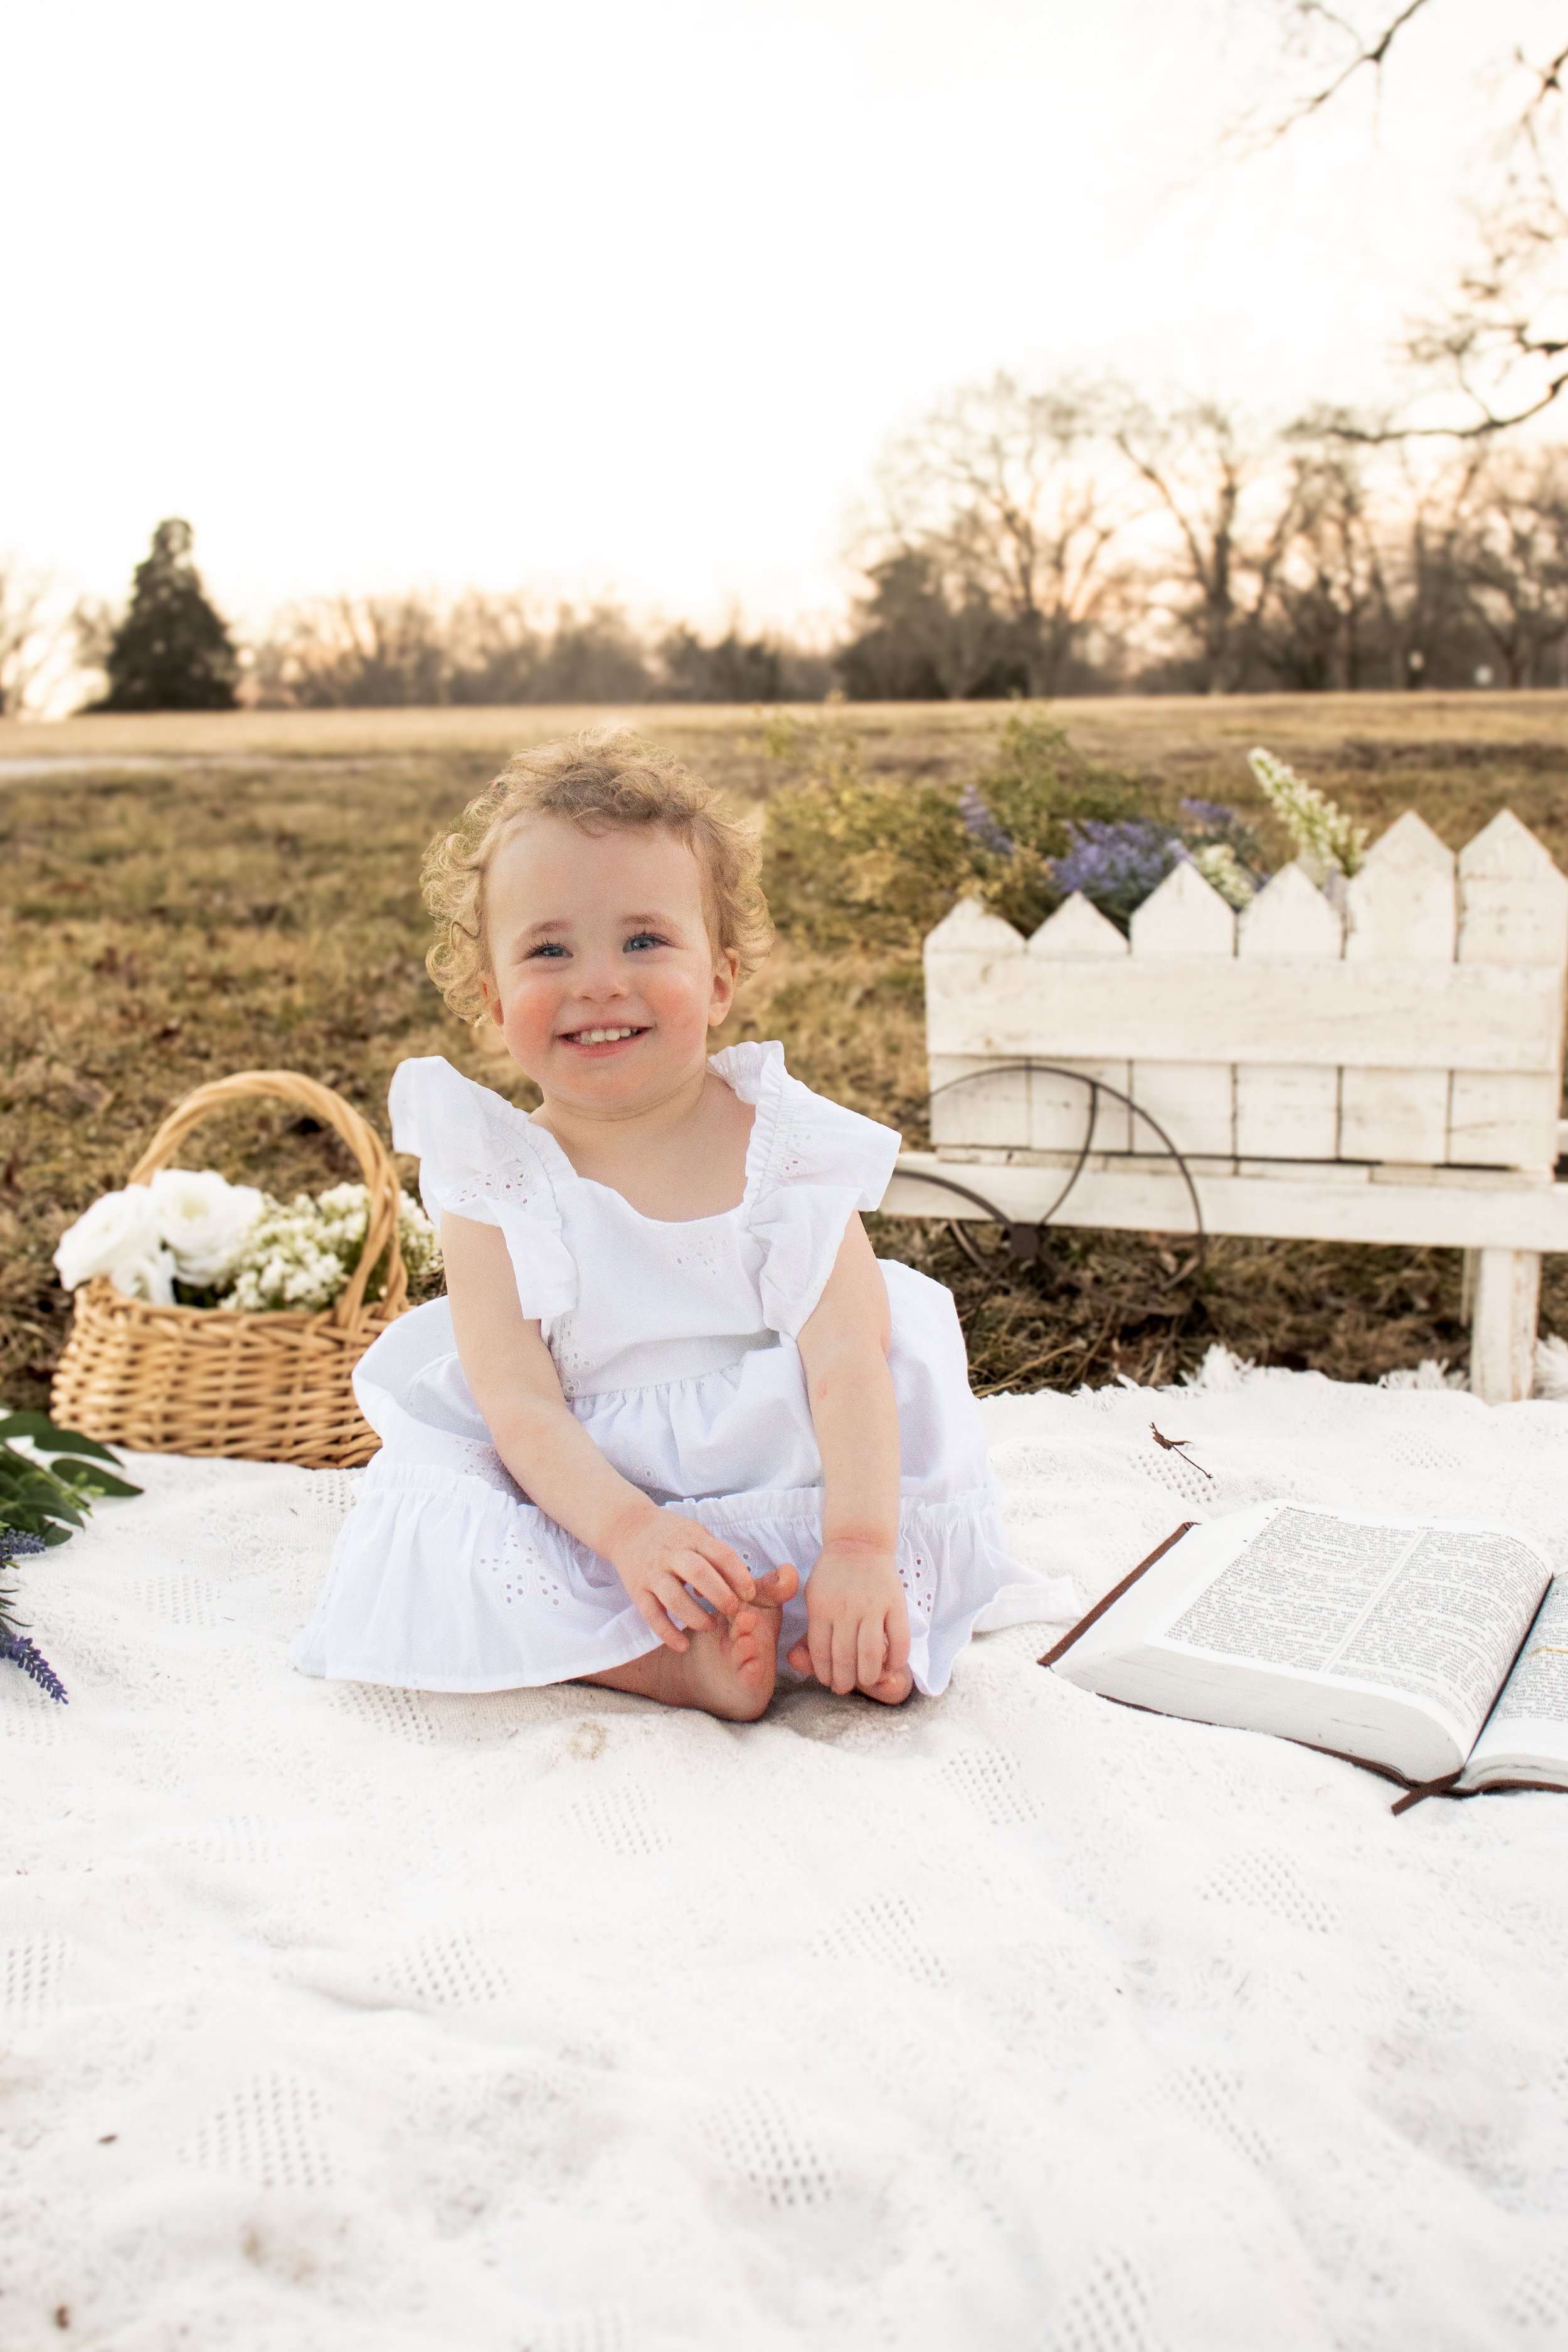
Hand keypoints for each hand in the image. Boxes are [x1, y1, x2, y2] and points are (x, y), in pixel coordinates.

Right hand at [609, 1508, 756, 1652]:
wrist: (627, 1526)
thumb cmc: (672, 1535)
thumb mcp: (696, 1534)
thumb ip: (716, 1557)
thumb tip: (737, 1587)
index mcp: (692, 1538)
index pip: (720, 1554)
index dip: (738, 1575)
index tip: (750, 1593)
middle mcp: (671, 1555)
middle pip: (698, 1573)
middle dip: (720, 1594)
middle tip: (734, 1610)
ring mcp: (652, 1573)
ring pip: (674, 1598)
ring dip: (695, 1616)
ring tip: (711, 1626)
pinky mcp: (637, 1590)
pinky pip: (652, 1615)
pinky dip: (667, 1632)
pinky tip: (682, 1645)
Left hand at [787, 1540, 909, 1697]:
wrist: (858, 1542)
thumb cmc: (831, 1574)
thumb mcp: (811, 1595)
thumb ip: (812, 1627)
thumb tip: (806, 1661)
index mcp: (821, 1608)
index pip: (820, 1651)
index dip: (824, 1673)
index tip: (828, 1682)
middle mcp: (846, 1609)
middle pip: (844, 1657)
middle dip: (843, 1680)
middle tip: (844, 1688)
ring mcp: (872, 1606)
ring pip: (871, 1652)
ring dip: (868, 1675)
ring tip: (865, 1681)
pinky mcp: (895, 1603)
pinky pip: (899, 1638)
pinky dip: (898, 1657)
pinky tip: (892, 1665)